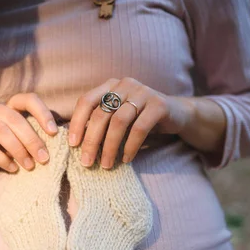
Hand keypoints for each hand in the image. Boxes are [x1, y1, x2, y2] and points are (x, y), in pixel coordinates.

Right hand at [0, 93, 58, 172]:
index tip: (54, 132)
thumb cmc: (1, 145)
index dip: (42, 113)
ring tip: (30, 166)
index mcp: (8, 104)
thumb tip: (61, 140)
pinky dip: (2, 159)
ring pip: (0, 130)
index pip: (27, 99)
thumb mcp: (18, 136)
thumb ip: (33, 133)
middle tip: (44, 158)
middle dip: (32, 139)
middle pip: (14, 118)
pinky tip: (13, 169)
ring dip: (18, 149)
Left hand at [68, 77, 194, 168]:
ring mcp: (143, 92)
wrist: (177, 114)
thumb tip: (75, 143)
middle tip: (87, 162)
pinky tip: (126, 159)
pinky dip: (130, 146)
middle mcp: (125, 85)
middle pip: (101, 114)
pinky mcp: (159, 104)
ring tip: (106, 164)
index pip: (86, 101)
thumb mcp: (117, 117)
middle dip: (91, 140)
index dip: (77, 123)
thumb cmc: (139, 119)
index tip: (72, 144)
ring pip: (119, 122)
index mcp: (110, 86)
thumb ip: (100, 123)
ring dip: (110, 146)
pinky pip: (140, 128)